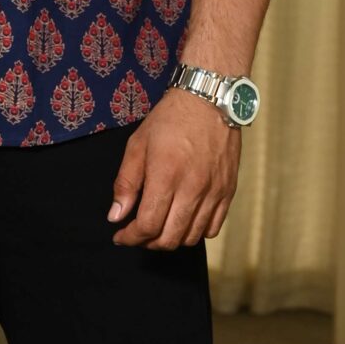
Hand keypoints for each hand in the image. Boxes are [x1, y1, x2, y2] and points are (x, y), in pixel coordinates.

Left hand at [108, 89, 241, 249]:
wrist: (209, 100)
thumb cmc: (169, 120)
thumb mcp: (137, 146)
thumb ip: (125, 184)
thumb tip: (116, 216)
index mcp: (166, 177)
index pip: (147, 226)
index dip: (130, 237)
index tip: (121, 236)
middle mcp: (192, 189)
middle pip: (169, 238)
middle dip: (148, 243)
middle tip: (138, 234)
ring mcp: (213, 192)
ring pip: (191, 237)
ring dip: (171, 239)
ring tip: (160, 228)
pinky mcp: (228, 191)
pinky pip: (213, 228)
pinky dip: (196, 232)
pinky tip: (184, 221)